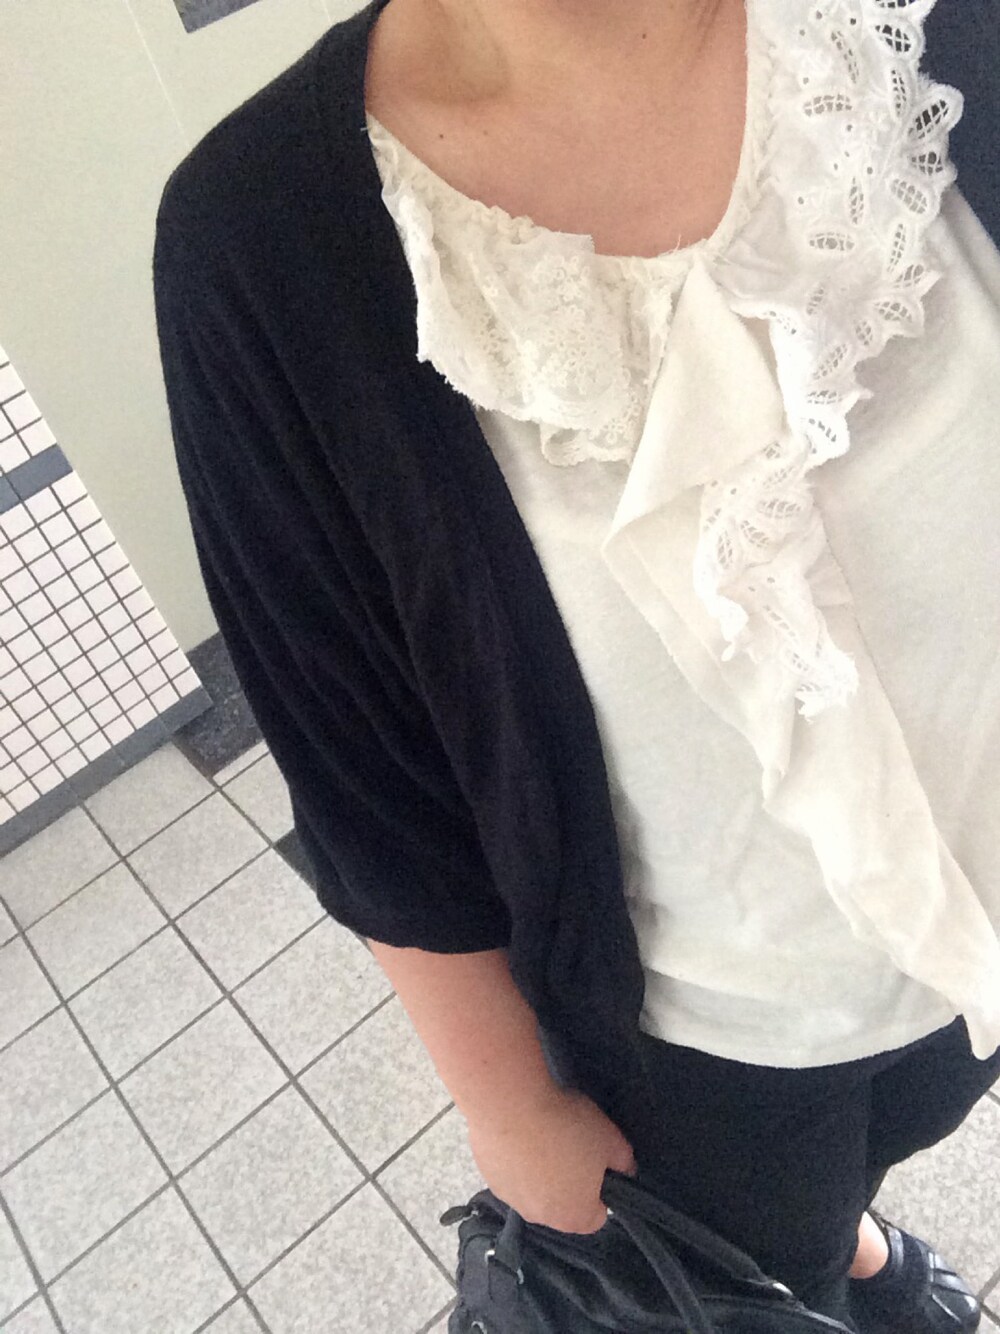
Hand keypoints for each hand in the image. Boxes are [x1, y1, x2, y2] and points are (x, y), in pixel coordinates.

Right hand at [467, 1086, 637, 1234]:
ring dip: (539, 1171)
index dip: (601, 1189)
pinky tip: (519, 1131)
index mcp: (575, 1217)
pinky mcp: (488, 1177)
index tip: (597, 1162)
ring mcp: (511, 1198)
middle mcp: (541, 1218)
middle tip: (570, 1145)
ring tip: (542, 1135)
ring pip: (533, 1190)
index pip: (596, 1216)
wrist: (511, 1104)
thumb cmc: (566, 1126)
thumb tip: (625, 1170)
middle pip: (562, 1205)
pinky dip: (516, 1159)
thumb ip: (624, 1161)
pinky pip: (510, 1173)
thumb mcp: (611, 1139)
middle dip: (569, 1181)